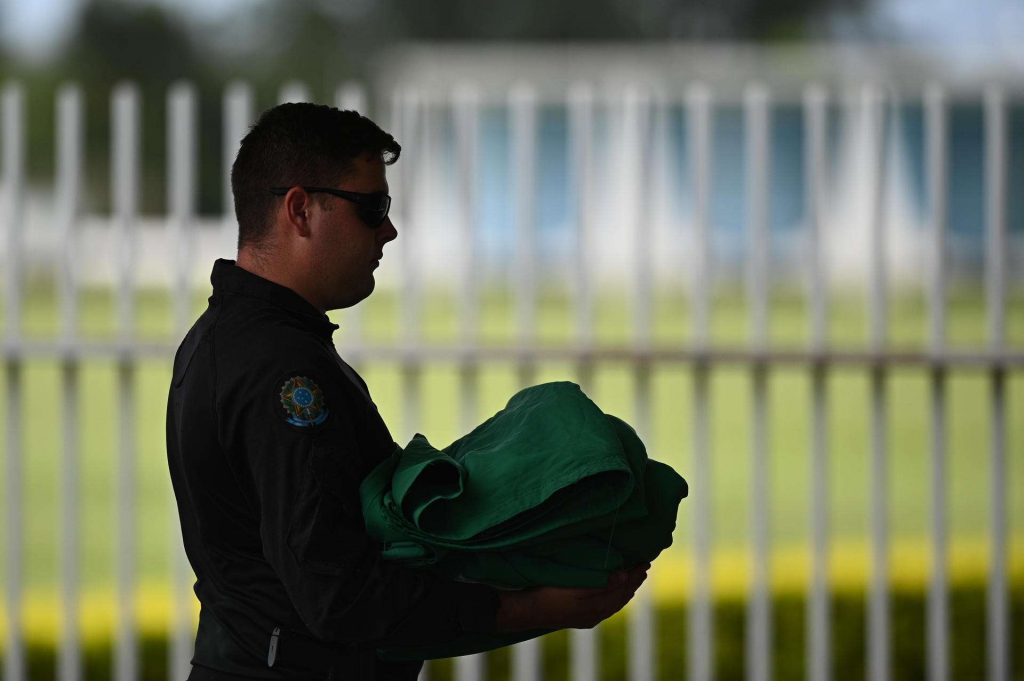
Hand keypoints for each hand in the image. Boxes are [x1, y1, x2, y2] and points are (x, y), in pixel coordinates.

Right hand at [495, 563, 649, 632]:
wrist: (528, 610)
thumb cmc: (549, 594)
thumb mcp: (575, 587)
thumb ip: (601, 583)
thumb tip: (623, 576)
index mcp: (597, 607)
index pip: (623, 589)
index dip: (634, 575)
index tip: (644, 561)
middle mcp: (596, 614)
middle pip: (621, 597)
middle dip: (634, 581)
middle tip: (643, 565)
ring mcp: (589, 617)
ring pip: (614, 603)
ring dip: (625, 589)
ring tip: (633, 577)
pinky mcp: (581, 618)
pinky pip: (606, 607)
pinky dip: (615, 597)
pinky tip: (614, 592)